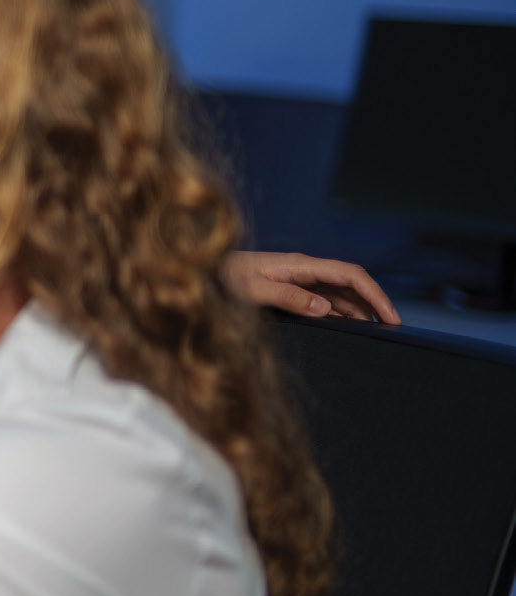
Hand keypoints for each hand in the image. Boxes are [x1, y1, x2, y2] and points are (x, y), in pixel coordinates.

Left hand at [222, 251, 399, 323]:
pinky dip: (342, 311)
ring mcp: (299, 278)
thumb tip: (326, 309)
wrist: (202, 271)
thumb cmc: (222, 278)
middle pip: (352, 283)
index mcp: (300, 265)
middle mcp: (304, 269)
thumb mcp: (252, 291)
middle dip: (375, 302)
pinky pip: (326, 298)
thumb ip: (288, 298)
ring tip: (378, 329)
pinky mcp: (291, 288)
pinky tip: (349, 325)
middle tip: (395, 327)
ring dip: (361, 308)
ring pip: (341, 292)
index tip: (392, 315)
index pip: (350, 275)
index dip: (375, 294)